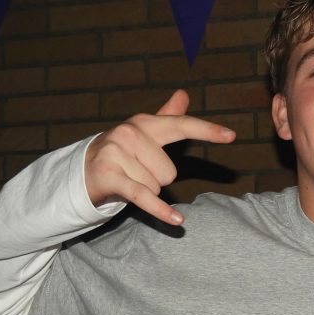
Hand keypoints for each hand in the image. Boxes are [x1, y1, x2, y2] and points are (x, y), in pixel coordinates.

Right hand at [83, 89, 234, 225]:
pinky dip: (160, 211)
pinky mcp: (110, 176)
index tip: (231, 136)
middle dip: (157, 180)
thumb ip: (167, 117)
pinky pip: (145, 196)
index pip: (181, 126)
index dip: (207, 131)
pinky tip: (177, 220)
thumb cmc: (121, 154)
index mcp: (143, 123)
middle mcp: (130, 134)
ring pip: (156, 187)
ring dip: (145, 190)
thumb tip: (184, 94)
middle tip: (136, 173)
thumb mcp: (143, 134)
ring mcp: (117, 154)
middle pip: (170, 172)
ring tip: (126, 181)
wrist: (81, 171)